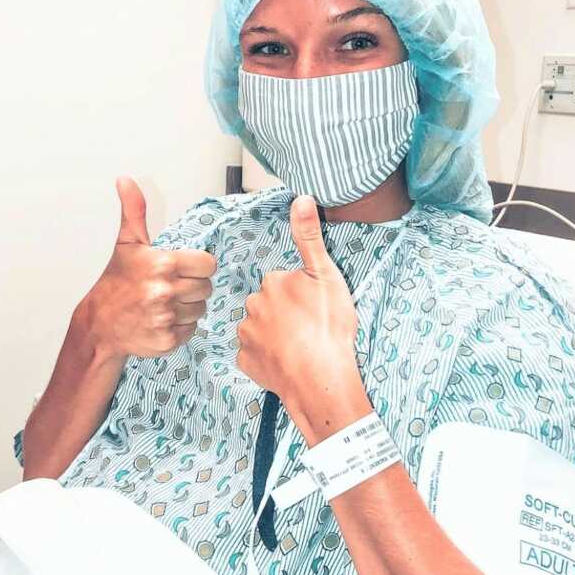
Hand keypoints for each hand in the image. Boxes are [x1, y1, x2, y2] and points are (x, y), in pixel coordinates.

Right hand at [81, 177, 216, 359]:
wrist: (99, 323)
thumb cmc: (116, 282)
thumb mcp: (127, 244)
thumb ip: (134, 211)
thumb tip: (126, 181)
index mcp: (162, 264)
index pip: (208, 264)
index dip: (198, 266)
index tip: (181, 269)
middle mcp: (165, 291)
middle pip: (206, 288)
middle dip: (192, 287)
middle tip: (169, 287)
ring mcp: (166, 317)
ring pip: (200, 310)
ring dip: (187, 308)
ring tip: (164, 303)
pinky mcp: (167, 339)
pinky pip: (191, 330)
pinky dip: (180, 327)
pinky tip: (162, 320)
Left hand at [236, 195, 361, 408]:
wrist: (321, 376)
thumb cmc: (328, 326)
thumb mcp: (326, 275)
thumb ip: (309, 237)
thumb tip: (301, 198)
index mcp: (272, 283)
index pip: (283, 284)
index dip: (300, 296)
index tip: (314, 309)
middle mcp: (253, 306)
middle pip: (268, 306)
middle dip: (283, 314)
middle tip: (308, 329)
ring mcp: (247, 336)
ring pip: (259, 330)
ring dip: (274, 336)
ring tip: (299, 348)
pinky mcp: (246, 362)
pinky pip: (254, 357)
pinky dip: (267, 360)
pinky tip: (286, 363)